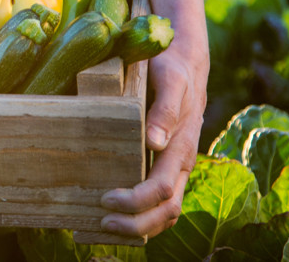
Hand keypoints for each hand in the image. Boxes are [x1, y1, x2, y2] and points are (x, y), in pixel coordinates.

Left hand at [99, 41, 208, 237]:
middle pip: (167, 209)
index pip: (163, 188)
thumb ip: (164, 109)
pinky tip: (117, 217)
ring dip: (140, 225)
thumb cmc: (172, 68)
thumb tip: (155, 141)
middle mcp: (181, 162)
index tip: (106, 199)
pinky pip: (161, 200)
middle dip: (136, 224)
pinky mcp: (166, 165)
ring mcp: (176, 167)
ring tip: (105, 227)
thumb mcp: (169, 80)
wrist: (185, 62)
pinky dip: (143, 216)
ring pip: (167, 211)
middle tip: (102, 224)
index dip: (136, 200)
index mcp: (182, 146)